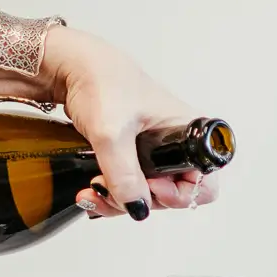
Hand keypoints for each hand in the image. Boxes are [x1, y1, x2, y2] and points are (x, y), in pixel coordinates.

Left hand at [46, 27, 222, 218]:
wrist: (72, 69)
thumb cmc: (102, 82)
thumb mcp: (112, 133)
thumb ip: (124, 175)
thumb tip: (137, 206)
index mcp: (187, 132)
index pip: (204, 182)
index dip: (179, 193)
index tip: (150, 187)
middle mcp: (175, 145)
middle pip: (174, 194)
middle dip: (142, 200)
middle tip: (115, 192)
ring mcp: (153, 152)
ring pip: (148, 194)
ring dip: (121, 202)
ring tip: (95, 193)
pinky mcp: (131, 156)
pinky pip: (130, 187)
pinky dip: (111, 194)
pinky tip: (93, 190)